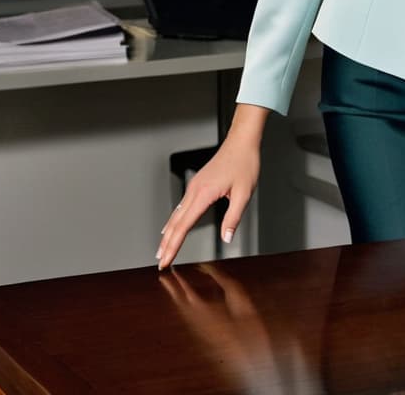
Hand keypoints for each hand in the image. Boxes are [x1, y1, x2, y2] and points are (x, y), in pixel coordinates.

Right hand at [156, 105, 267, 269]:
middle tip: (160, 262)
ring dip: (168, 233)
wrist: (241, 142)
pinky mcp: (197, 184)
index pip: (184, 226)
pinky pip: (181, 206)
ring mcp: (194, 186)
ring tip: (162, 250)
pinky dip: (174, 221)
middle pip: (175, 222)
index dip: (174, 246)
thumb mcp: (244, 193)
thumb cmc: (244, 164)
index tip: (166, 261)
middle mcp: (194, 190)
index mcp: (204, 194)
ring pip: (176, 214)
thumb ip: (234, 218)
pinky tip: (171, 227)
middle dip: (166, 244)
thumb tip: (227, 238)